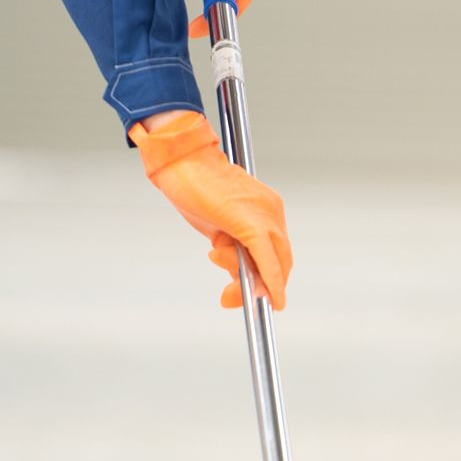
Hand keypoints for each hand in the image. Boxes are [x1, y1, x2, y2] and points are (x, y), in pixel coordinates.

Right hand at [130, 110, 290, 309]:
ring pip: (272, 263)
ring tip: (214, 253)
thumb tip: (237, 274)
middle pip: (280, 261)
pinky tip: (273, 300)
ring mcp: (265, 216)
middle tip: (231, 298)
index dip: (267, 278)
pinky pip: (267, 260)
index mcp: (265, 208)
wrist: (180, 160)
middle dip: (261, 287)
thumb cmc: (193, 187)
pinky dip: (271, 282)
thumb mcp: (216, 225)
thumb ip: (230, 248)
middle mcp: (272, 211)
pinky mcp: (251, 223)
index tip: (248, 293)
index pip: (276, 251)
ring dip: (244, 279)